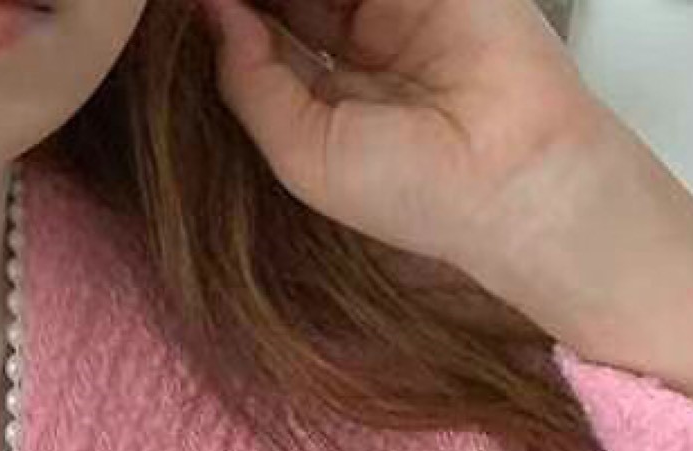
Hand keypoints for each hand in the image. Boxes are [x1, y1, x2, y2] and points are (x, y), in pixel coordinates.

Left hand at [195, 0, 609, 275]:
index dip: (229, 11)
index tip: (182, 1)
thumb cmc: (408, 189)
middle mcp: (360, 39)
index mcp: (325, 90)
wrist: (510, 174)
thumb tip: (213, 13)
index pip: (265, 28)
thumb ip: (250, 83)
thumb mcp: (299, 152)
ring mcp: (398, 2)